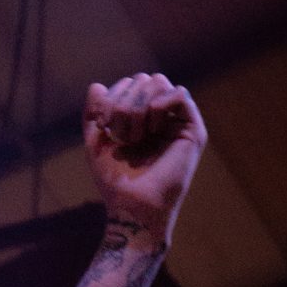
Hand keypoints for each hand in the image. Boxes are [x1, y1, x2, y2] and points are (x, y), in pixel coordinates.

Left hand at [84, 73, 205, 243]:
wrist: (132, 207)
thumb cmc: (115, 181)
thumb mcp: (96, 143)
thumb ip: (93, 114)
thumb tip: (96, 86)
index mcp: (141, 118)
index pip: (130, 84)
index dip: (113, 96)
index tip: (103, 125)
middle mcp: (161, 118)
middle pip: (144, 79)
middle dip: (125, 102)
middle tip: (120, 133)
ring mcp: (177, 123)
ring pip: (159, 83)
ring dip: (139, 106)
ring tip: (135, 136)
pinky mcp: (193, 131)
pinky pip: (180, 94)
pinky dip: (160, 103)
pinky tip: (151, 125)